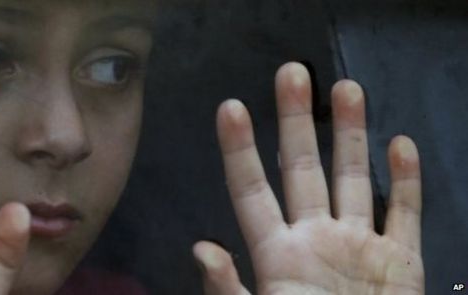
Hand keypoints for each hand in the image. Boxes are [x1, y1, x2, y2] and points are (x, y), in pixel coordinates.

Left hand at [194, 63, 423, 294]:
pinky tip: (400, 144)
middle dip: (296, 122)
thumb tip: (202, 248)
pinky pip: (404, 213)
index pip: (252, 190)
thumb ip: (230, 290)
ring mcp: (358, 245)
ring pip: (353, 178)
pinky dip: (406, 181)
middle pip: (303, 169)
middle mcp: (315, 238)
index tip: (228, 107)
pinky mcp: (400, 261)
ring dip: (351, 134)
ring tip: (345, 89)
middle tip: (290, 73)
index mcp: (277, 253)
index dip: (239, 149)